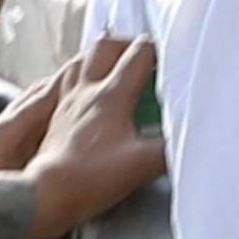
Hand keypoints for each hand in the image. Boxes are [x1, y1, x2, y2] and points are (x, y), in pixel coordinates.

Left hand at [0, 36, 163, 234]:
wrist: (44, 195)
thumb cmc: (88, 179)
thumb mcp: (144, 164)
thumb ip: (174, 148)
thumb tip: (194, 139)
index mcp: (110, 96)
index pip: (138, 54)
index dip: (158, 49)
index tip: (172, 57)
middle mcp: (86, 92)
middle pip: (105, 46)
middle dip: (128, 43)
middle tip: (144, 54)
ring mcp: (67, 103)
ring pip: (81, 60)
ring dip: (102, 58)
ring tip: (117, 67)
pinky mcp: (54, 118)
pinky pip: (67, 83)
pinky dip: (82, 79)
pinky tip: (90, 94)